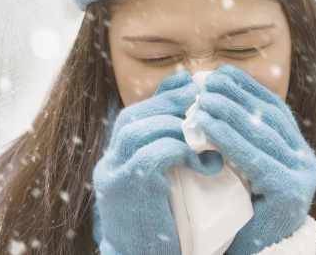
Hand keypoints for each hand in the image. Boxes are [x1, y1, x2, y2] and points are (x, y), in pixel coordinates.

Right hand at [92, 69, 222, 254]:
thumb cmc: (163, 229)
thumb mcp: (168, 186)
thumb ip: (174, 156)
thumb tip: (200, 124)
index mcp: (115, 160)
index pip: (134, 115)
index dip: (163, 97)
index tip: (190, 85)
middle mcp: (108, 164)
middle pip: (132, 116)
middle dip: (170, 104)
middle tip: (202, 100)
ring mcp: (113, 177)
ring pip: (139, 131)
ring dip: (178, 127)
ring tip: (206, 138)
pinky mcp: (126, 190)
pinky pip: (151, 155)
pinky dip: (181, 151)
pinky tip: (206, 163)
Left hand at [193, 64, 315, 254]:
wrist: (250, 254)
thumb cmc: (237, 209)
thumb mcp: (238, 166)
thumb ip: (235, 137)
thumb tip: (212, 94)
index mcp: (295, 149)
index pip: (272, 107)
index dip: (246, 86)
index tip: (218, 73)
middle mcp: (304, 159)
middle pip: (268, 116)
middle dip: (234, 95)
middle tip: (203, 83)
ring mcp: (301, 175)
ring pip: (262, 133)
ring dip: (227, 111)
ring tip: (199, 100)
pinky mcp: (289, 192)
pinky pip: (255, 158)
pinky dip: (228, 138)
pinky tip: (206, 126)